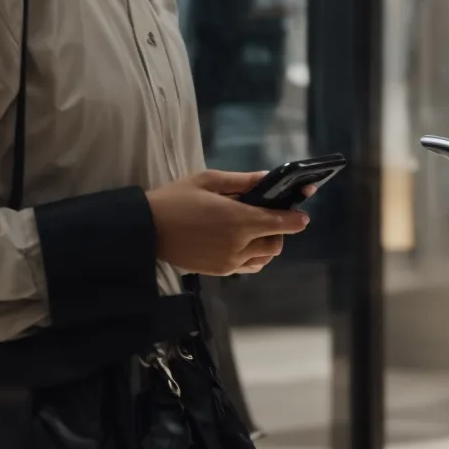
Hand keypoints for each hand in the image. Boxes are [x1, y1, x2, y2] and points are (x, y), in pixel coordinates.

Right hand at [146, 170, 310, 276]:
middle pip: (276, 244)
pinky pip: (248, 267)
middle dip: (278, 231)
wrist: (147, 229)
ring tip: (252, 231)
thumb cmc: (176, 199)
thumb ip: (242, 181)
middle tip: (267, 217)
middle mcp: (239, 245)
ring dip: (266, 245)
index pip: (281, 223)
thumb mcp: (208, 180)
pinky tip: (240, 243)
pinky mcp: (220, 271)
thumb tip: (268, 177)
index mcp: (238, 220)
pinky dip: (252, 257)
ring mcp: (230, 262)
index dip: (295, 219)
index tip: (302, 216)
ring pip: (264, 259)